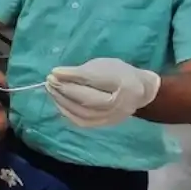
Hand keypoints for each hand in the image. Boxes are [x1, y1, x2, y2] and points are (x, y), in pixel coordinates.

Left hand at [46, 58, 160, 127]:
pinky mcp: (105, 124)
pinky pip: (82, 122)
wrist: (140, 92)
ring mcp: (113, 117)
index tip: (54, 72)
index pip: (93, 80)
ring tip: (51, 90)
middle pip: (88, 99)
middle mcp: (120, 104)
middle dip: (65, 90)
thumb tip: (57, 74)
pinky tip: (59, 103)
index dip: (72, 76)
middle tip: (50, 81)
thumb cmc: (120, 74)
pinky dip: (68, 112)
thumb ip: (83, 70)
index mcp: (124, 83)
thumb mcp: (104, 65)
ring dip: (63, 101)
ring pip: (83, 113)